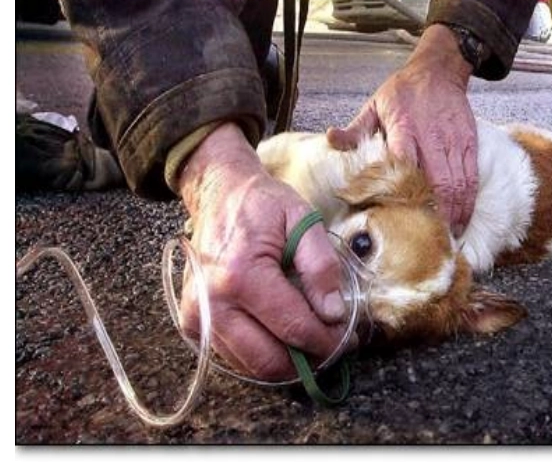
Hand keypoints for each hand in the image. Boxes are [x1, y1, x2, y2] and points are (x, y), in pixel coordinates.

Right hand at [177, 122, 349, 379]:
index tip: (350, 340)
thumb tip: (334, 313)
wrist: (217, 194)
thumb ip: (321, 266)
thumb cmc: (263, 205)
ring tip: (312, 340)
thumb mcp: (302, 220)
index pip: (294, 328)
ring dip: (287, 363)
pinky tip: (283, 334)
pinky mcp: (192, 324)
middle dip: (308, 360)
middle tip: (333, 346)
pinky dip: (264, 354)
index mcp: (241, 275)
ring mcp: (197, 317)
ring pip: (251, 367)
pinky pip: (235, 358)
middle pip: (270, 361)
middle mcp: (212, 303)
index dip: (328, 340)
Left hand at [327, 24, 477, 236]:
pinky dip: (468, 201)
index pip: (404, 163)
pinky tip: (462, 219)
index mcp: (404, 127)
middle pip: (437, 182)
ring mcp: (454, 141)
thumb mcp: (374, 105)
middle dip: (435, 214)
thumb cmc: (403, 90)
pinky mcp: (470, 143)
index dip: (404, 194)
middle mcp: (432, 136)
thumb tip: (331, 139)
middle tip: (428, 240)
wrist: (439, 70)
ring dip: (454, 213)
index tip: (400, 219)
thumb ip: (355, 129)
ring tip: (446, 237)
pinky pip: (471, 177)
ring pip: (458, 184)